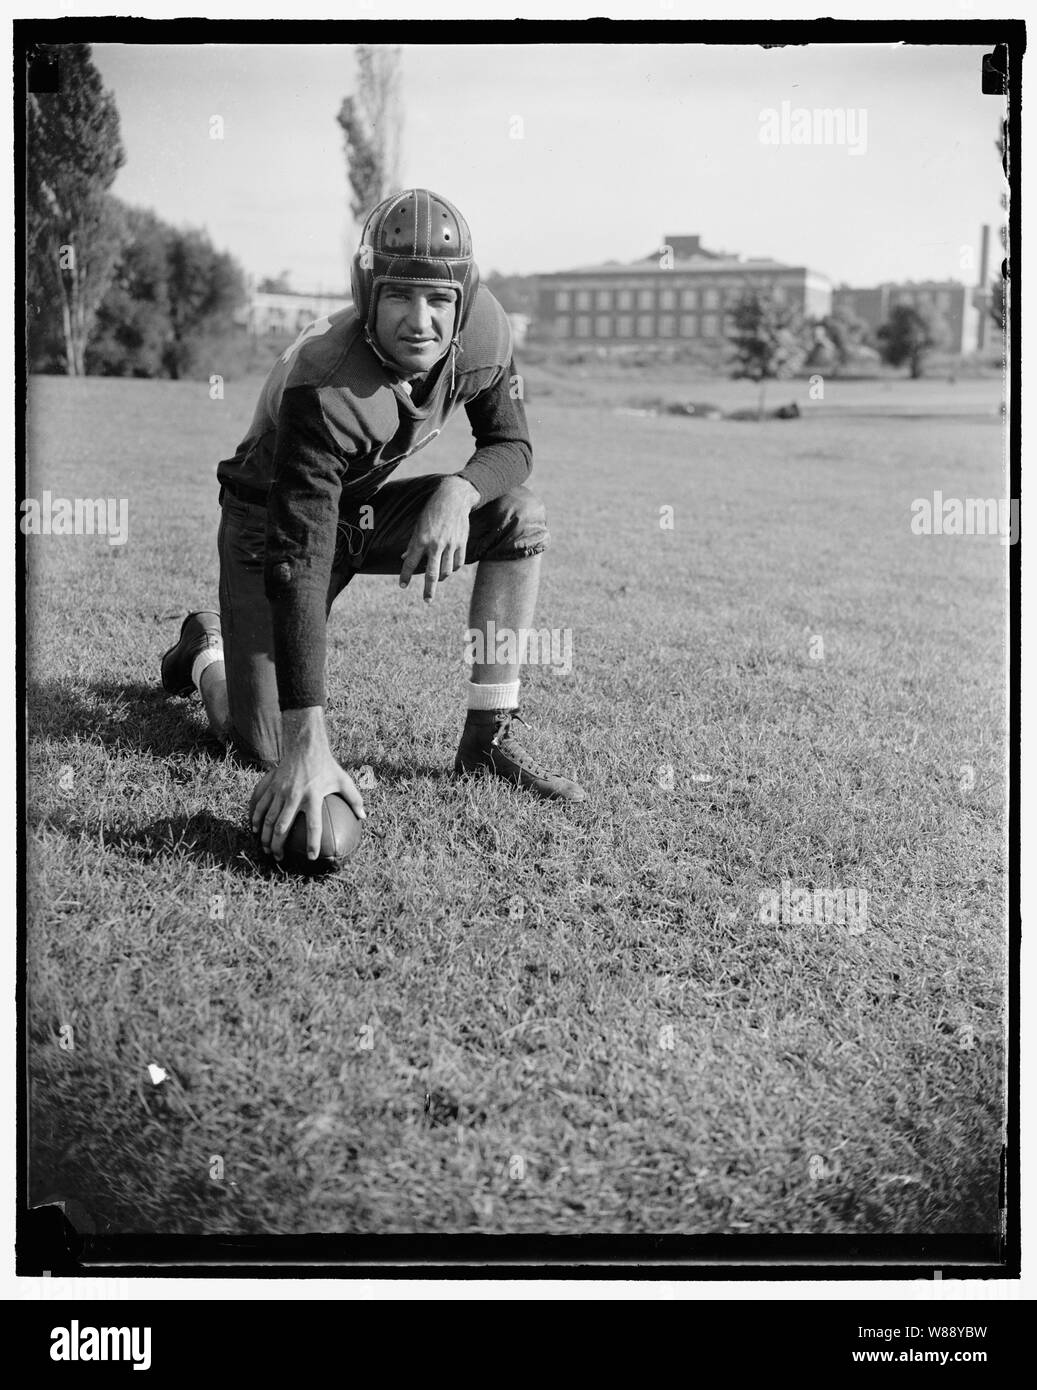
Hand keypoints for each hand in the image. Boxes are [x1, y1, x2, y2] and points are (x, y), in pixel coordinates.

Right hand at [248, 708, 365, 861]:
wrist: (305, 744)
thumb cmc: (326, 765)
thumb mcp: (343, 780)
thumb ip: (354, 799)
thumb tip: (363, 816)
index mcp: (313, 797)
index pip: (313, 825)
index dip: (313, 843)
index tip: (312, 857)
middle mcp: (294, 796)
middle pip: (282, 826)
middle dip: (278, 845)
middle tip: (279, 858)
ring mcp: (279, 791)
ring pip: (267, 818)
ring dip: (265, 836)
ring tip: (266, 849)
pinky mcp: (270, 785)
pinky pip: (259, 804)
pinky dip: (255, 817)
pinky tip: (255, 828)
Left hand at [400, 475, 478, 602]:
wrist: (453, 499)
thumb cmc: (432, 512)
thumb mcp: (418, 526)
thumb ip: (412, 545)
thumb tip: (404, 558)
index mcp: (421, 539)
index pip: (410, 563)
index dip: (405, 575)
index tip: (402, 585)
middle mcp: (435, 544)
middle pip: (431, 573)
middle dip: (429, 589)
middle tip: (427, 601)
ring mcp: (450, 545)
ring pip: (446, 571)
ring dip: (441, 578)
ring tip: (438, 581)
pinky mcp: (461, 543)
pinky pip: (458, 563)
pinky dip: (453, 568)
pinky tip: (449, 569)